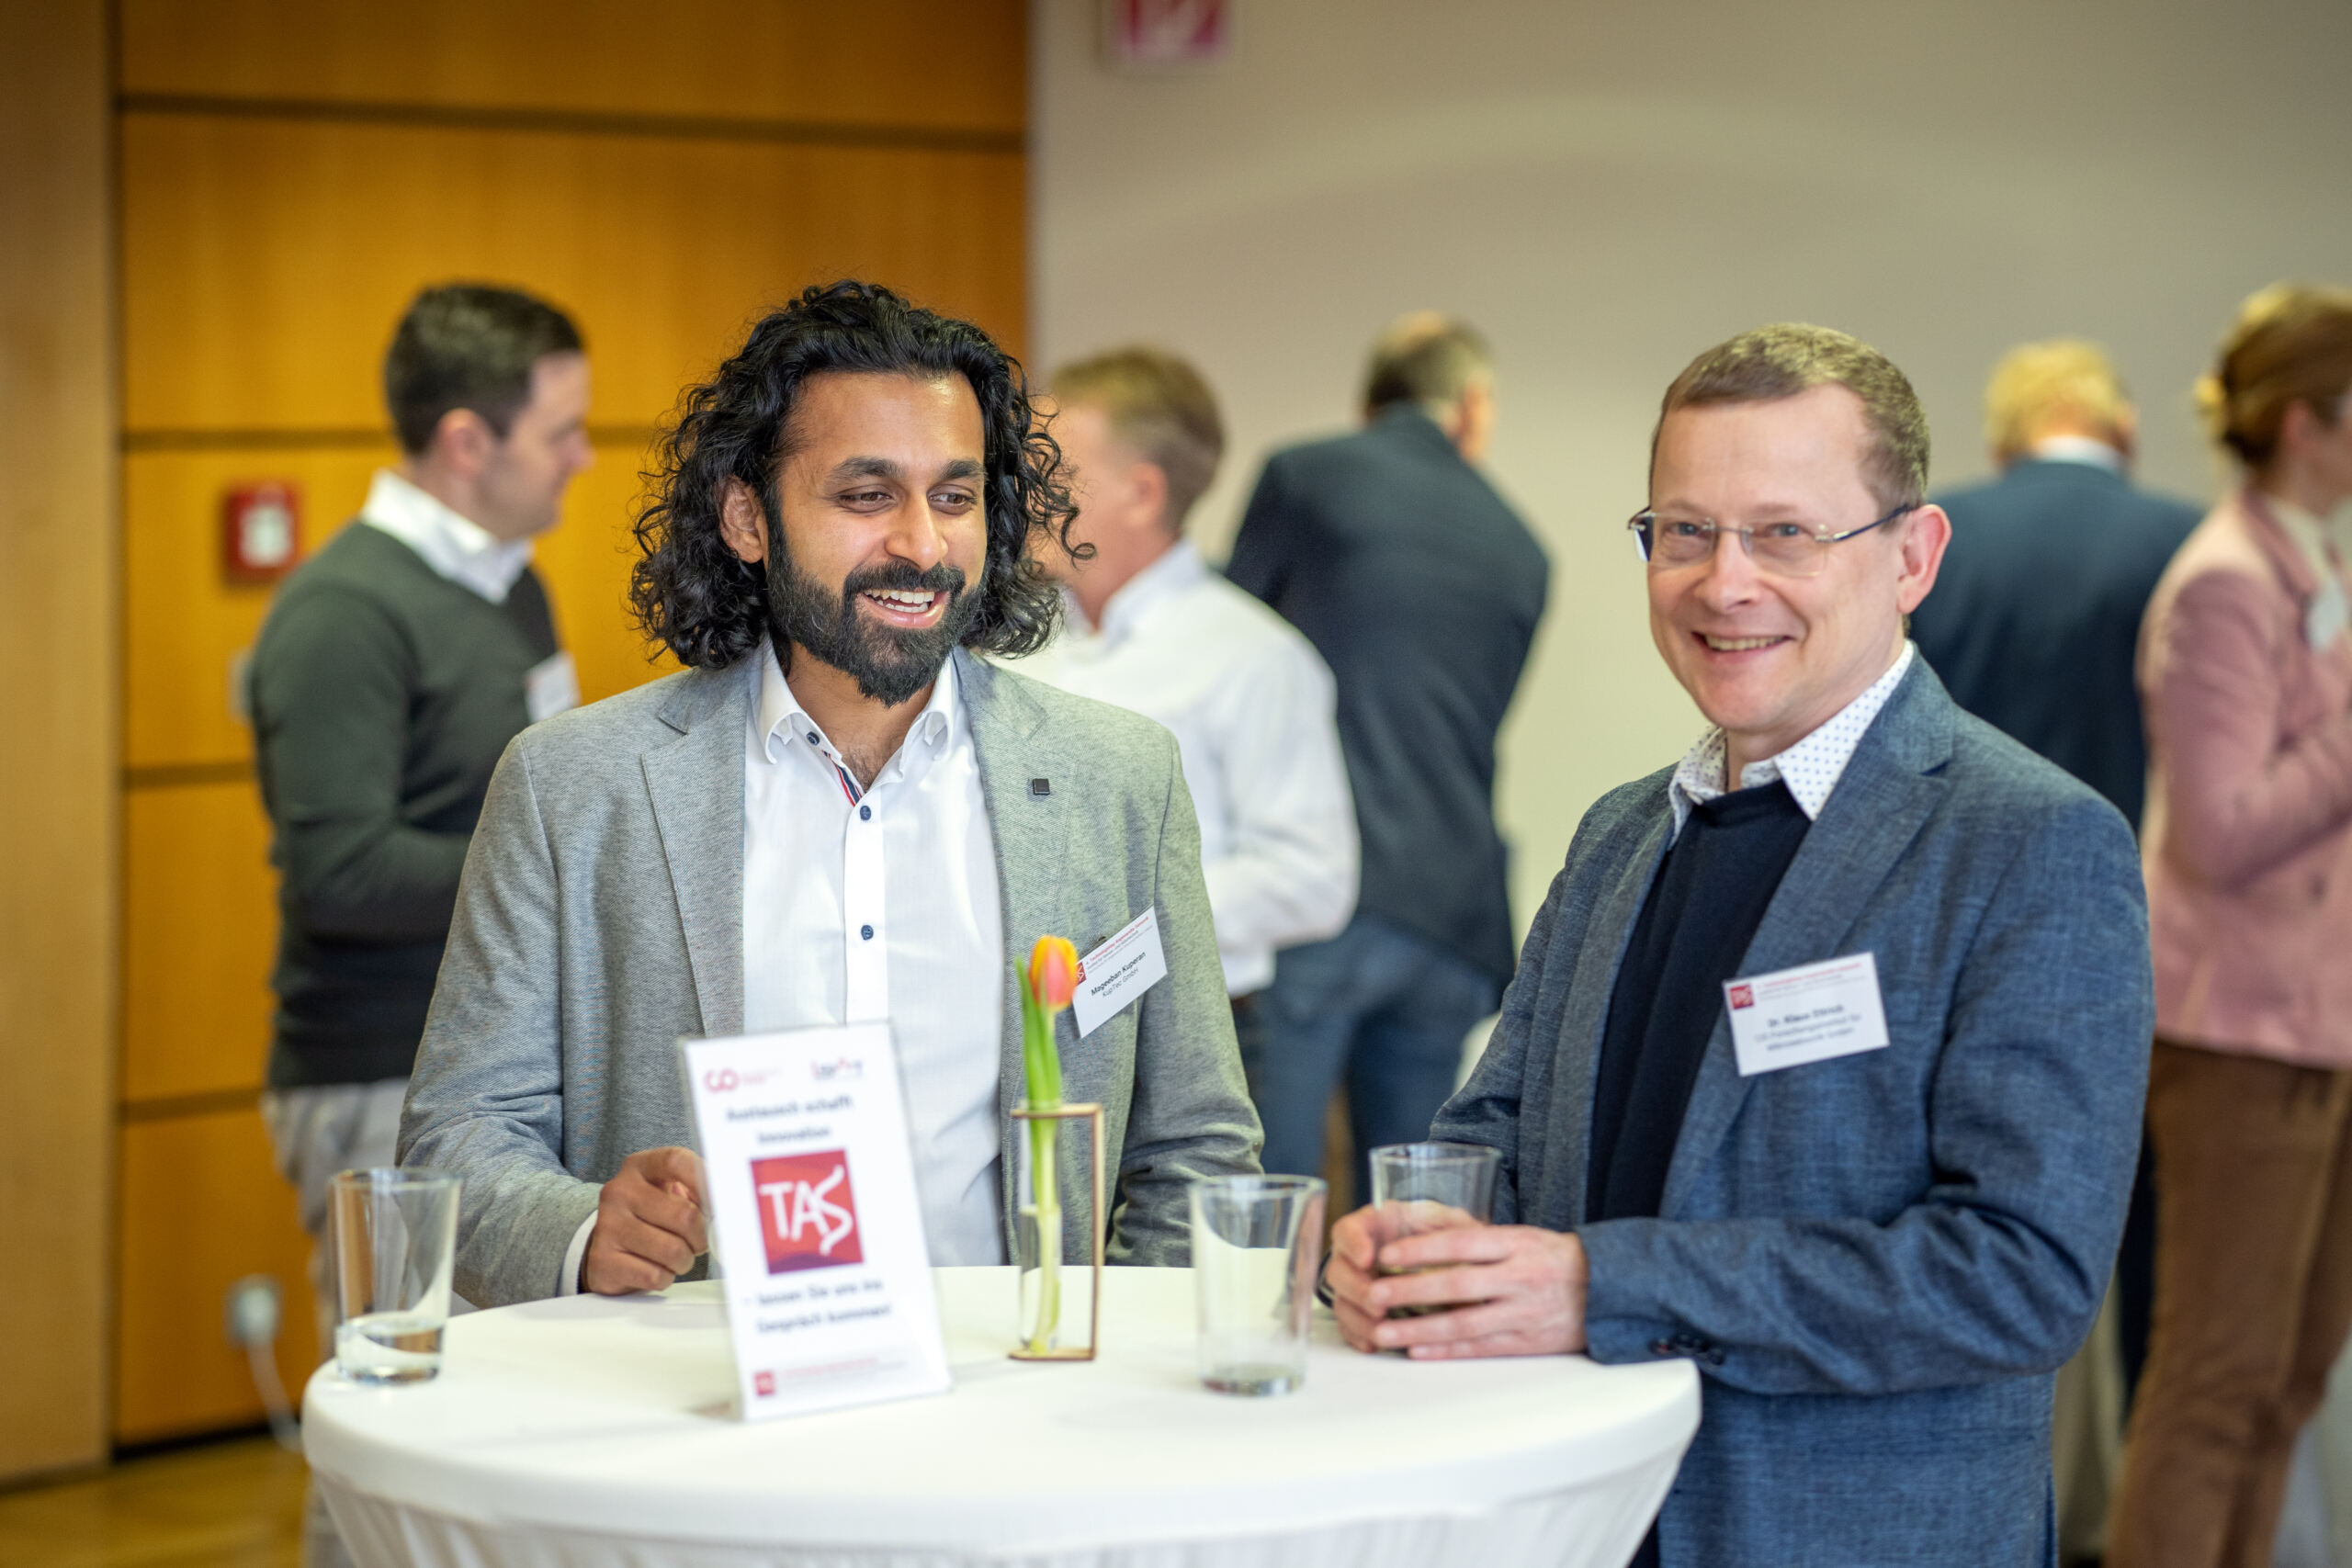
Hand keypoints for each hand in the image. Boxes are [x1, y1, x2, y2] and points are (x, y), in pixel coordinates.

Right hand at [581, 1146, 708, 1294]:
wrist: (604, 1246)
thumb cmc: (649, 1217)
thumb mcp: (667, 1192)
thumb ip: (696, 1191)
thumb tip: (728, 1205)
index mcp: (639, 1167)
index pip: (677, 1162)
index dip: (706, 1182)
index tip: (720, 1205)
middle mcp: (619, 1192)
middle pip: (684, 1215)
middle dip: (700, 1237)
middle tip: (696, 1242)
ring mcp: (608, 1225)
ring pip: (672, 1250)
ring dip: (684, 1261)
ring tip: (676, 1256)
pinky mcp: (603, 1260)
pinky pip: (654, 1275)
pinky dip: (664, 1278)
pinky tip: (656, 1269)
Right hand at [1325, 1201, 1479, 1349]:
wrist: (1455, 1270)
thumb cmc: (1449, 1243)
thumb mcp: (1453, 1226)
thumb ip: (1449, 1225)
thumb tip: (1460, 1231)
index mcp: (1374, 1227)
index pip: (1348, 1230)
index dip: (1353, 1244)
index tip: (1368, 1258)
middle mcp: (1358, 1257)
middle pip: (1338, 1270)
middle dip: (1356, 1288)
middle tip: (1376, 1300)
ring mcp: (1357, 1287)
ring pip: (1342, 1302)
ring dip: (1358, 1317)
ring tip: (1380, 1326)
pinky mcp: (1361, 1314)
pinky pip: (1349, 1328)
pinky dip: (1358, 1336)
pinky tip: (1374, 1342)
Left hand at [1333, 1209, 1589, 1358]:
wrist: (1608, 1290)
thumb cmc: (1555, 1259)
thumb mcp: (1523, 1237)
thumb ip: (1480, 1240)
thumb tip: (1423, 1234)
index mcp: (1517, 1244)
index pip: (1462, 1242)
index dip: (1421, 1248)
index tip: (1387, 1255)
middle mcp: (1520, 1277)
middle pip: (1457, 1284)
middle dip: (1411, 1291)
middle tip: (1374, 1295)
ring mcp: (1523, 1313)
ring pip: (1463, 1323)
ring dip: (1419, 1329)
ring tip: (1383, 1333)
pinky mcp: (1527, 1342)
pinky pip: (1480, 1347)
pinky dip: (1446, 1350)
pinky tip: (1417, 1351)